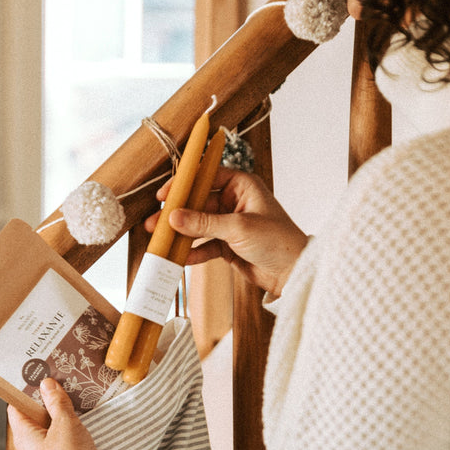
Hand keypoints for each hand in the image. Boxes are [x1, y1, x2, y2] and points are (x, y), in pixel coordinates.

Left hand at [7, 378, 97, 449]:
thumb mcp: (65, 423)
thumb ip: (56, 403)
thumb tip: (46, 384)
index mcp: (24, 438)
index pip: (16, 409)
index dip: (25, 394)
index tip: (37, 381)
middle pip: (32, 422)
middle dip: (45, 407)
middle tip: (60, 392)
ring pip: (45, 437)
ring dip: (57, 423)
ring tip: (73, 410)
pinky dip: (64, 438)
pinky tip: (78, 434)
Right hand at [146, 167, 307, 297]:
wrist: (294, 272)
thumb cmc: (278, 241)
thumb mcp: (238, 227)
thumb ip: (204, 222)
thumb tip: (173, 217)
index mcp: (242, 186)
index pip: (207, 177)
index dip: (185, 184)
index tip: (165, 194)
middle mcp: (235, 201)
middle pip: (199, 203)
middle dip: (177, 214)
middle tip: (156, 221)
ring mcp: (230, 224)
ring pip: (199, 225)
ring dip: (181, 234)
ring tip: (159, 240)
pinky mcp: (228, 245)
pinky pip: (205, 245)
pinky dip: (192, 251)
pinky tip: (178, 257)